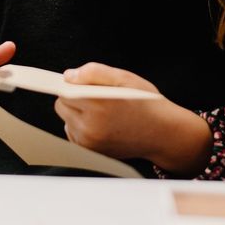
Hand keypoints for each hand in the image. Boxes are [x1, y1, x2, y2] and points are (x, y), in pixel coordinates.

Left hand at [55, 62, 212, 175]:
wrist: (163, 133)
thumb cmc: (146, 103)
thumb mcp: (124, 78)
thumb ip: (94, 72)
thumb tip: (69, 76)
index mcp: (99, 106)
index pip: (65, 92)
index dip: (72, 84)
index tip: (74, 82)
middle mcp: (91, 128)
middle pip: (61, 106)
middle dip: (74, 98)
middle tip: (96, 96)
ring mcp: (90, 143)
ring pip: (67, 120)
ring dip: (77, 113)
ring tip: (102, 112)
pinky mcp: (92, 152)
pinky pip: (74, 134)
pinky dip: (81, 127)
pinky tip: (101, 124)